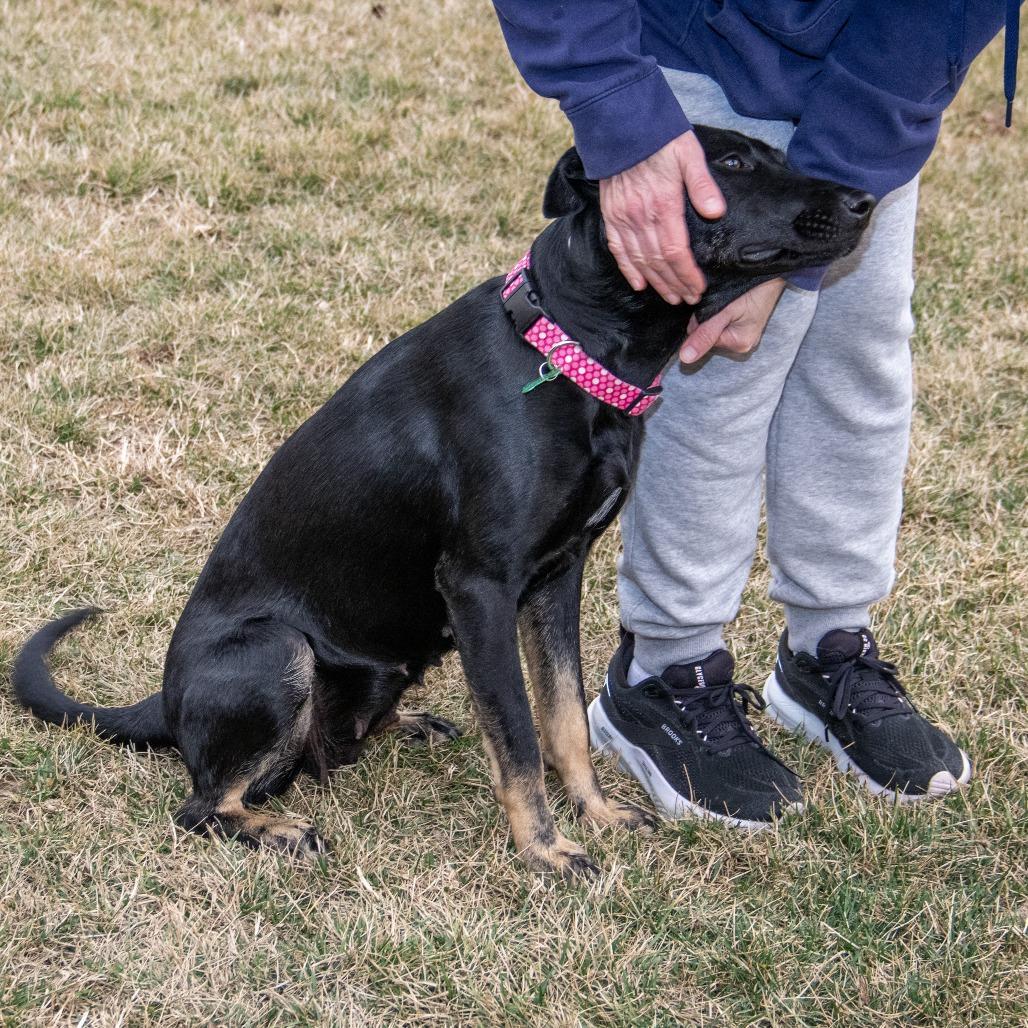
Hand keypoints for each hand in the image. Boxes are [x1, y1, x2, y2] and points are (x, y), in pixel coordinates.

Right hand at [600, 130, 725, 305]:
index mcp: (663, 205)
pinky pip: (617, 249)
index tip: (698, 289)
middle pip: (659, 262)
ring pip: (640, 260)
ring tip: (669, 296)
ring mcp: (623, 218)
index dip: (687, 275)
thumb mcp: (688, 153)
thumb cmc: (659, 136)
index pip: (677, 252)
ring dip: (655, 282)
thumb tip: (715, 212)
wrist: (620, 123)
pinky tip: (639, 284)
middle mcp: (640, 217)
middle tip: (687, 299)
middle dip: (675, 284)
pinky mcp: (610, 215)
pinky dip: (628, 269)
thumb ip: (702, 185)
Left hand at [679, 278, 786, 363]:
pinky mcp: (746, 324)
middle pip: (709, 335)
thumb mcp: (725, 311)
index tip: (710, 305)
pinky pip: (725, 321)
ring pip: (716, 327)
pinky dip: (723, 312)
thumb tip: (685, 359)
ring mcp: (746, 334)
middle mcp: (743, 344)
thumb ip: (704, 334)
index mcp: (738, 344)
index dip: (699, 322)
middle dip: (707, 318)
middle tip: (720, 301)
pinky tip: (731, 302)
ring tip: (728, 300)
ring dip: (715, 314)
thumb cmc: (754, 287)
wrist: (772, 269)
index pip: (703, 339)